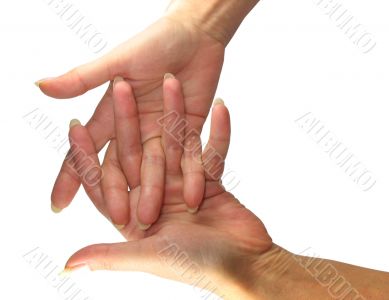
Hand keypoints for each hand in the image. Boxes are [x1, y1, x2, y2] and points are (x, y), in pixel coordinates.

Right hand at [40, 14, 224, 226]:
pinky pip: (189, 157)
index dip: (72, 176)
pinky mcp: (187, 131)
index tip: (58, 204)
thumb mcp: (119, 60)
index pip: (87, 150)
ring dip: (154, 191)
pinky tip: (193, 196)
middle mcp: (135, 128)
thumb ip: (84, 78)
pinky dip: (192, 174)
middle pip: (123, 166)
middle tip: (117, 220)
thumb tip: (41, 87)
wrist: (196, 34)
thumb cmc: (154, 41)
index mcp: (113, 114)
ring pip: (155, 167)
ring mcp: (162, 132)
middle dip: (117, 192)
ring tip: (151, 217)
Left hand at [64, 77, 272, 298]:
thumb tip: (67, 263)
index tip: (74, 123)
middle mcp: (154, 195)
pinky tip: (220, 106)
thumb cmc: (199, 266)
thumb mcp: (152, 257)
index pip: (104, 181)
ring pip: (174, 143)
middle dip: (128, 119)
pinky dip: (218, 130)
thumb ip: (111, 256)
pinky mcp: (209, 178)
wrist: (247, 265)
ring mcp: (182, 183)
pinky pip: (212, 150)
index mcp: (135, 215)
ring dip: (175, 113)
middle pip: (137, 152)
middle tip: (121, 86)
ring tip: (172, 81)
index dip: (88, 154)